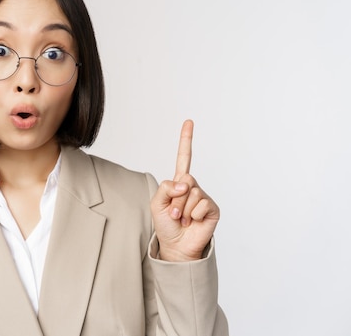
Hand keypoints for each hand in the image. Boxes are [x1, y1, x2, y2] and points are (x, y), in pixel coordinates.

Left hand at [150, 120, 219, 261]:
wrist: (176, 246)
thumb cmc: (166, 225)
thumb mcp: (156, 203)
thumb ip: (166, 187)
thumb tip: (185, 183)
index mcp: (179, 182)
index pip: (184, 158)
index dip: (186, 140)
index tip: (189, 122)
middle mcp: (193, 187)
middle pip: (184, 179)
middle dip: (175, 198)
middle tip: (174, 213)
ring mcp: (203, 197)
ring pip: (192, 193)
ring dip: (183, 209)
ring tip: (182, 219)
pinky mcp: (212, 208)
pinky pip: (201, 204)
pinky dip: (193, 215)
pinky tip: (193, 222)